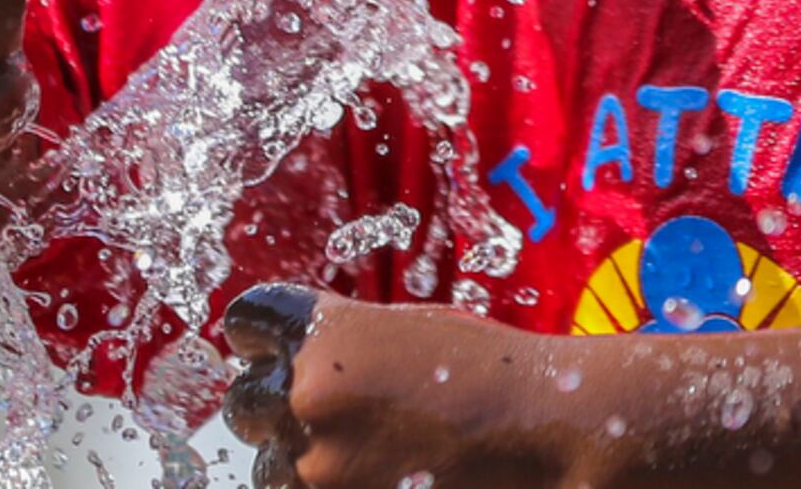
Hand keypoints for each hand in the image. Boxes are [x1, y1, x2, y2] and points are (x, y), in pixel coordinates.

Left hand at [221, 285, 557, 488]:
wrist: (553, 434)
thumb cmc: (492, 373)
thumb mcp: (410, 328)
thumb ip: (341, 340)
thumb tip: (292, 357)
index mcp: (322, 336)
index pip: (248, 327)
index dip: (264, 341)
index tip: (274, 351)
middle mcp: (307, 399)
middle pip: (247, 405)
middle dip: (279, 410)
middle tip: (332, 416)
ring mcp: (319, 470)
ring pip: (272, 467)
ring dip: (303, 462)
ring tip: (370, 455)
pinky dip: (339, 486)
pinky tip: (382, 474)